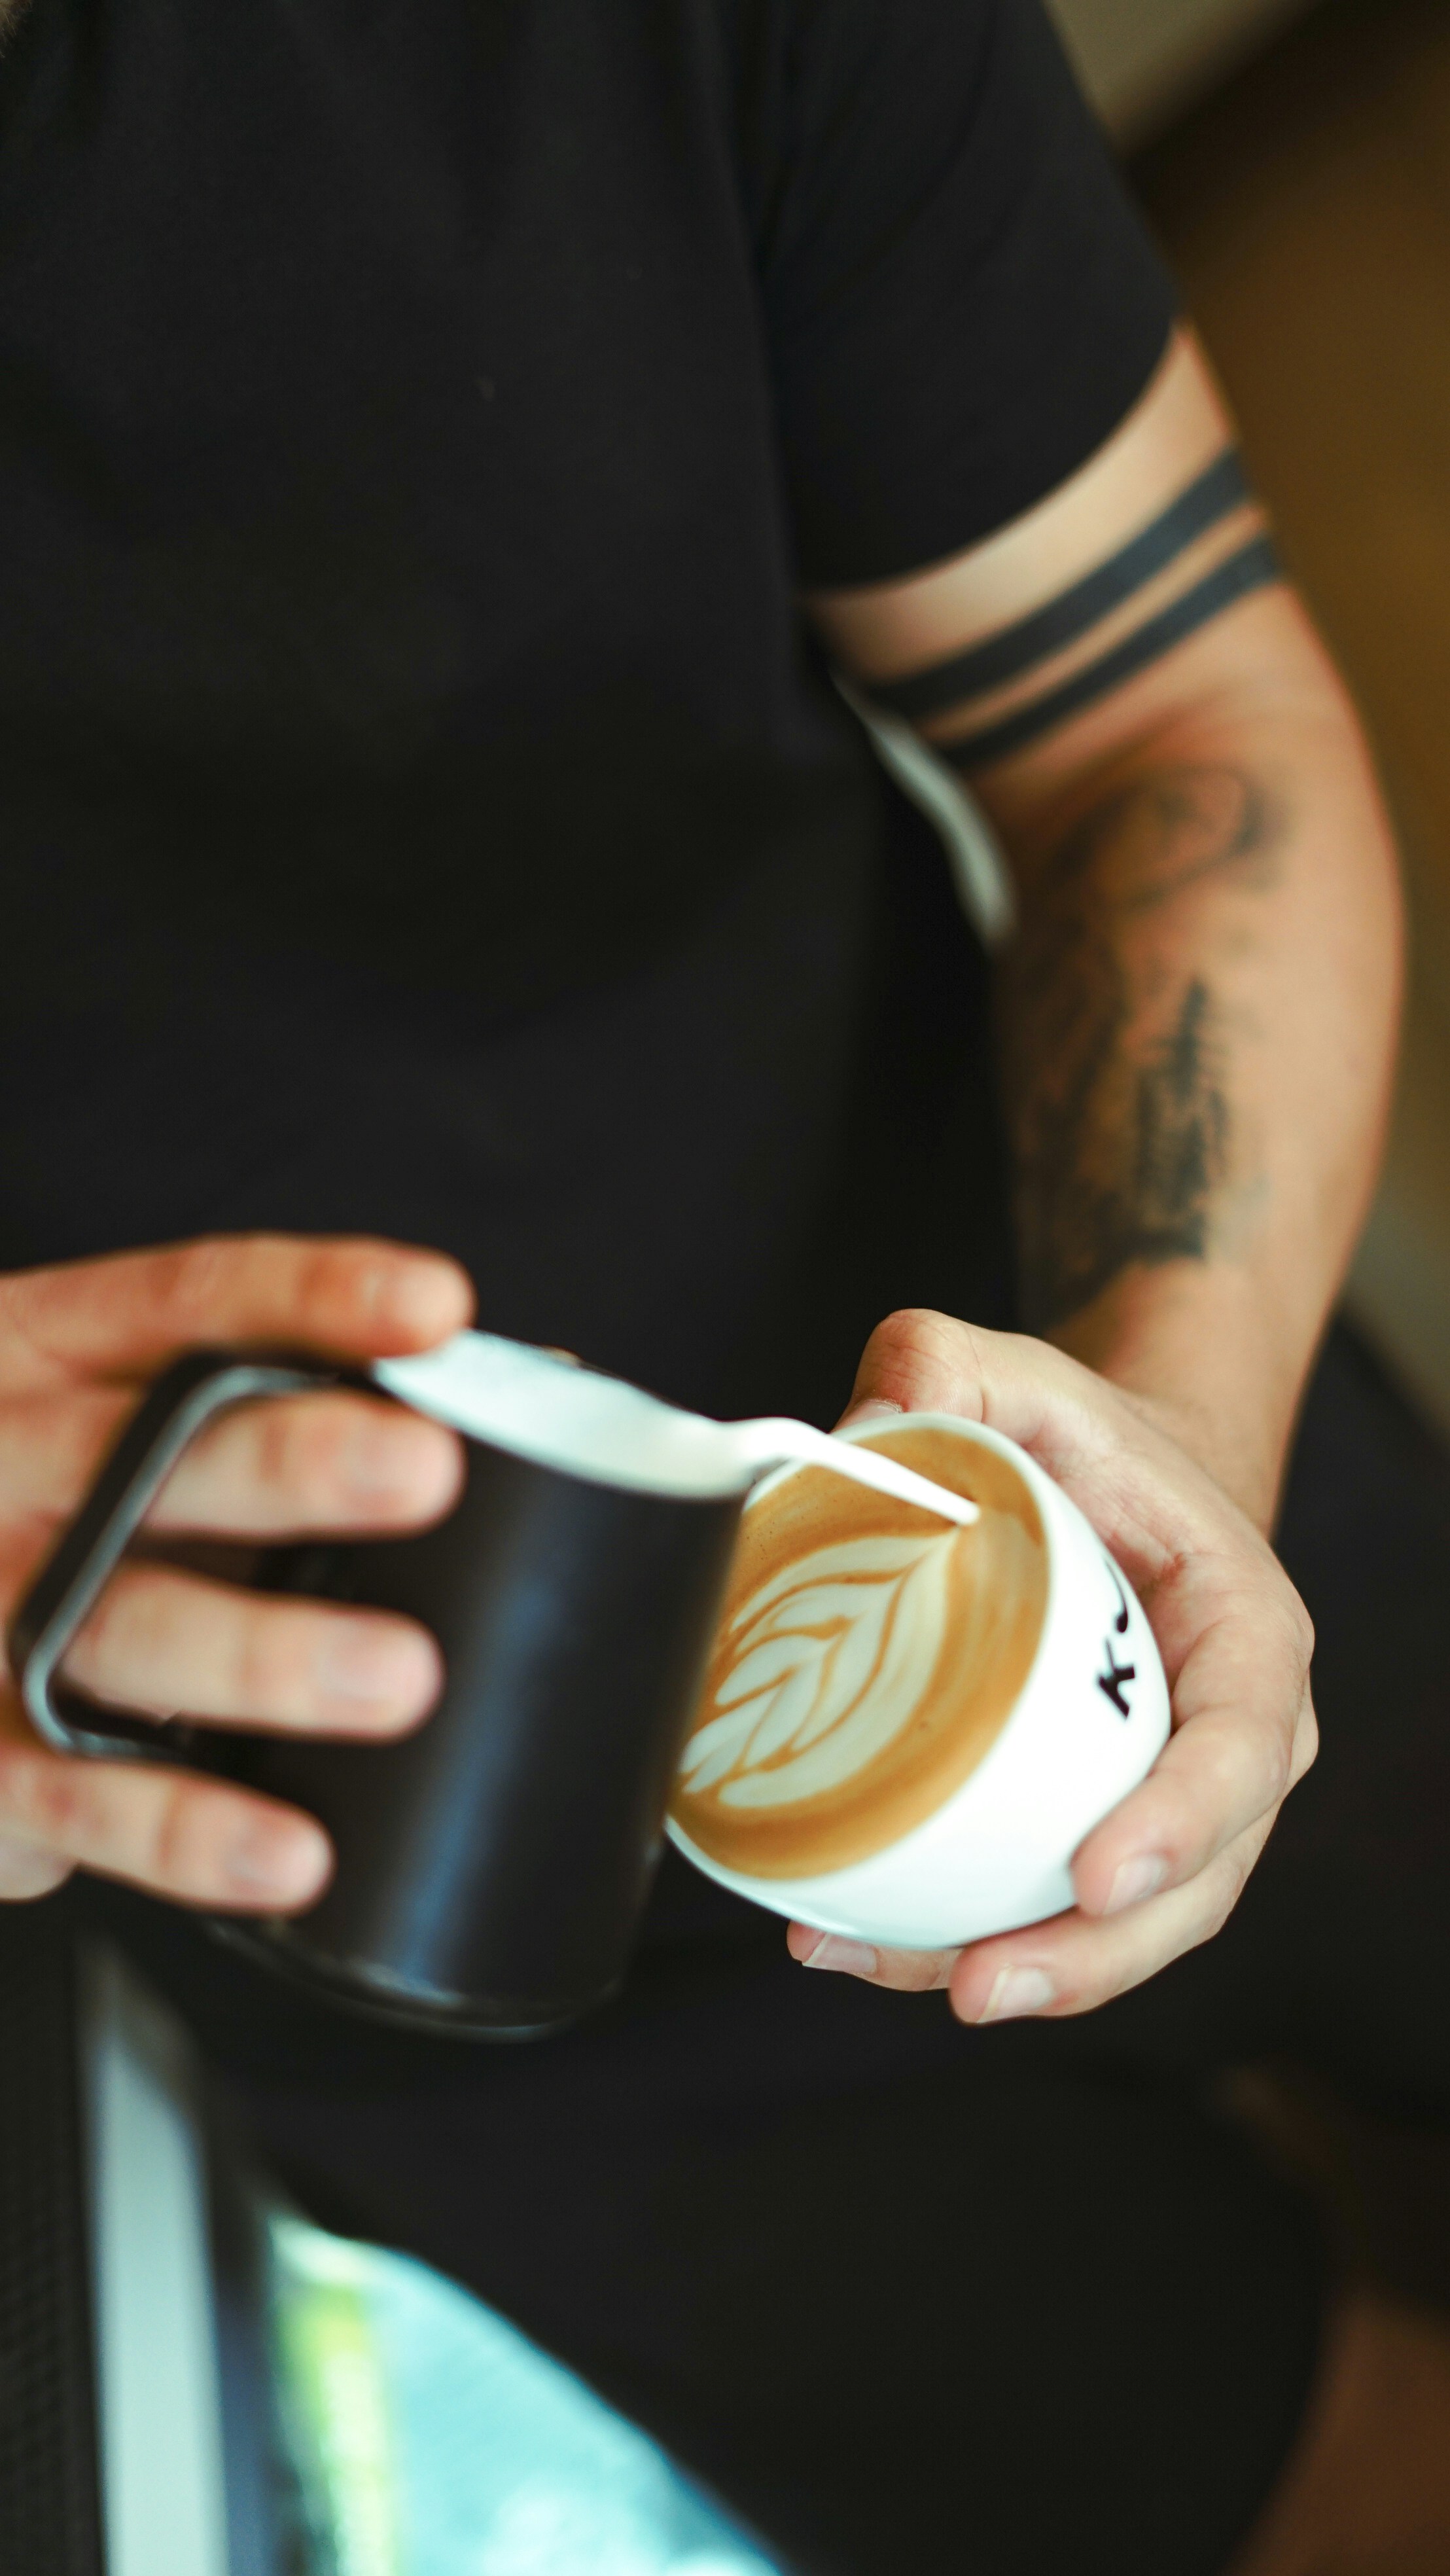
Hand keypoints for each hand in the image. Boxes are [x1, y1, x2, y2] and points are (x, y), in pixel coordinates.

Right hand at [0, 1235, 472, 1908]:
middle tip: (425, 1475)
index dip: (312, 1297)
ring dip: (263, 1654)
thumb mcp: (107, 1413)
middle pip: (149, 1449)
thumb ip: (273, 1403)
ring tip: (395, 1679)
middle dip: (290, 1461)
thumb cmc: (47, 1503)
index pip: (188, 1300)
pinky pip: (72, 1792)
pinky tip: (285, 1850)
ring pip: (120, 1622)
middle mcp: (4, 1461)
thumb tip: (529, 1384)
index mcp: (47, 1349)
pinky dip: (182, 1828)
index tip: (432, 1306)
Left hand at [786, 1308, 1316, 2021]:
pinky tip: (852, 1942)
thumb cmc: (1076, 1437)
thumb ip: (940, 1360)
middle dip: (1095, 1956)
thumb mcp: (1015, 1371)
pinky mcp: (1085, 1825)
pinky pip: (1048, 1907)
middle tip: (981, 1982)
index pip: (1244, 1743)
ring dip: (1016, 1972)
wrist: (1099, 1484)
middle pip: (1194, 1881)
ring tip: (884, 1971)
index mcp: (1244, 1631)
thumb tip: (859, 1429)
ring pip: (1120, 1926)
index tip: (1102, 1875)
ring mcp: (1159, 1796)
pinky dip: (961, 1939)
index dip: (1184, 1821)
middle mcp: (1225, 1735)